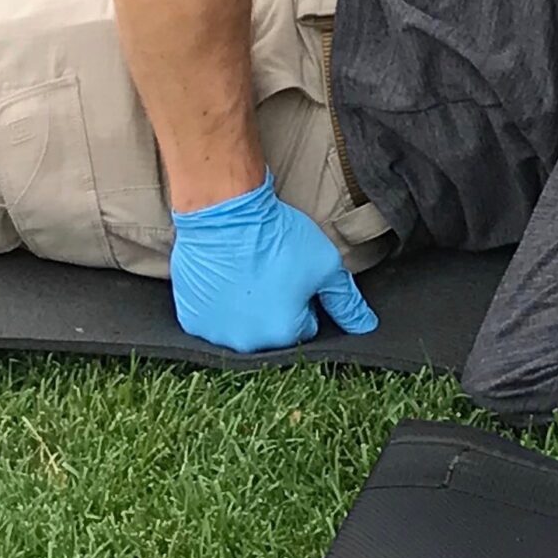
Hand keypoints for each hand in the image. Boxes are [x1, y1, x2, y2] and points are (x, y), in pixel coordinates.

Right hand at [169, 172, 377, 352]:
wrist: (226, 213)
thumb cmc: (278, 238)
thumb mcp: (325, 265)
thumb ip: (346, 301)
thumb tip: (366, 327)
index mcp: (284, 335)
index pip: (306, 325)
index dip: (305, 297)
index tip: (296, 274)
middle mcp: (247, 344)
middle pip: (273, 331)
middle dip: (276, 307)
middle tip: (272, 272)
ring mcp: (215, 334)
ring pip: (241, 326)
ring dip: (246, 307)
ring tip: (248, 272)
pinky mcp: (191, 319)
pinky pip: (212, 318)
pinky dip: (219, 303)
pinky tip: (225, 276)